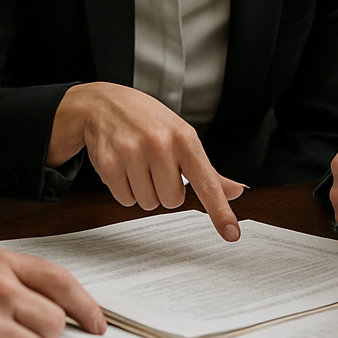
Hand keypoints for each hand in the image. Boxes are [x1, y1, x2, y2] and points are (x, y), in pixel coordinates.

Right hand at [48, 82, 243, 240]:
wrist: (103, 104)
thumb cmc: (148, 121)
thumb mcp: (181, 136)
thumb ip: (208, 170)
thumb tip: (235, 192)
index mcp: (183, 137)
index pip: (206, 181)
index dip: (220, 210)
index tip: (231, 233)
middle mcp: (160, 143)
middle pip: (173, 201)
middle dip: (165, 190)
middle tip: (156, 166)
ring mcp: (132, 152)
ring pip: (148, 203)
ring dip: (144, 190)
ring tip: (137, 163)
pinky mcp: (108, 163)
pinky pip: (125, 199)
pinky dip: (125, 189)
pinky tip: (122, 166)